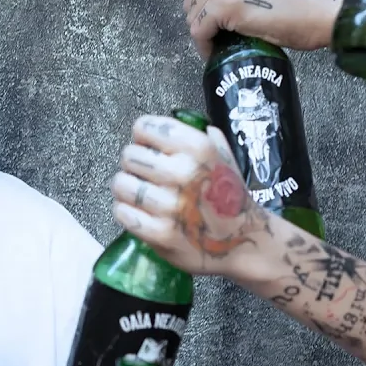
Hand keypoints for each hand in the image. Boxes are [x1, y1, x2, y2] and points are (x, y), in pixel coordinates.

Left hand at [110, 115, 271, 276]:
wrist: (244, 239)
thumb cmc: (227, 195)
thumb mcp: (221, 155)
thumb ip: (195, 134)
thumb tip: (162, 126)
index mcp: (199, 148)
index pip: (144, 127)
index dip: (143, 138)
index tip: (149, 147)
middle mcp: (184, 173)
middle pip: (129, 155)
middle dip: (135, 164)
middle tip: (147, 175)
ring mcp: (171, 205)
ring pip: (121, 183)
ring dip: (127, 188)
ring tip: (142, 194)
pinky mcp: (160, 233)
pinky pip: (122, 212)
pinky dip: (126, 211)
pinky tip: (141, 212)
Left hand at [176, 0, 340, 57]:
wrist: (317, 6)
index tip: (209, 11)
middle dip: (202, 15)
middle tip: (221, 28)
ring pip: (191, 16)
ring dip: (205, 32)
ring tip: (224, 39)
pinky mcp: (223, 4)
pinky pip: (199, 32)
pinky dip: (206, 46)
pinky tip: (219, 51)